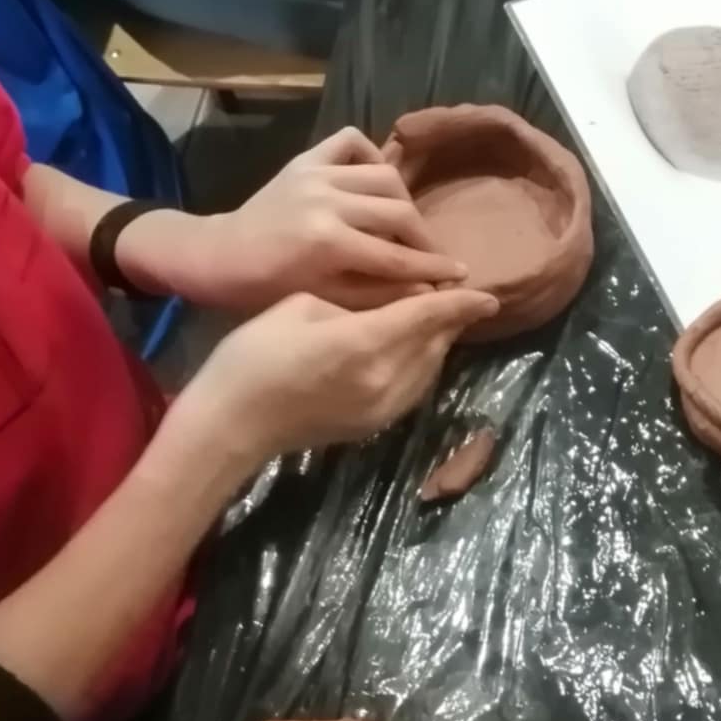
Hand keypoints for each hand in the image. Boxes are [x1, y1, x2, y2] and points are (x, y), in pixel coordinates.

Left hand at [122, 129, 463, 312]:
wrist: (218, 256)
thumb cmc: (266, 290)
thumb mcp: (324, 298)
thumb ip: (378, 293)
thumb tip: (427, 291)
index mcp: (327, 242)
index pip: (396, 255)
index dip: (433, 268)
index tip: (461, 276)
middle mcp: (326, 200)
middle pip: (398, 212)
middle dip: (423, 237)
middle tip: (433, 256)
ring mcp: (315, 173)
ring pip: (384, 175)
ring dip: (403, 201)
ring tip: (406, 224)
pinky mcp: (306, 158)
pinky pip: (351, 142)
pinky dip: (370, 157)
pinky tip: (374, 182)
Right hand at [175, 287, 498, 470]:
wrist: (231, 423)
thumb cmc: (253, 354)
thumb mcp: (300, 305)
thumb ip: (355, 300)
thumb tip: (389, 301)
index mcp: (365, 341)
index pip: (430, 316)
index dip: (461, 303)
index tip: (489, 295)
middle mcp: (385, 378)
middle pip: (436, 342)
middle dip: (447, 319)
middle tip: (446, 295)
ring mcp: (383, 407)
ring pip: (429, 368)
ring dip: (435, 343)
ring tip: (431, 320)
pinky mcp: (375, 425)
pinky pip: (414, 388)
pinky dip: (421, 366)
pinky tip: (409, 351)